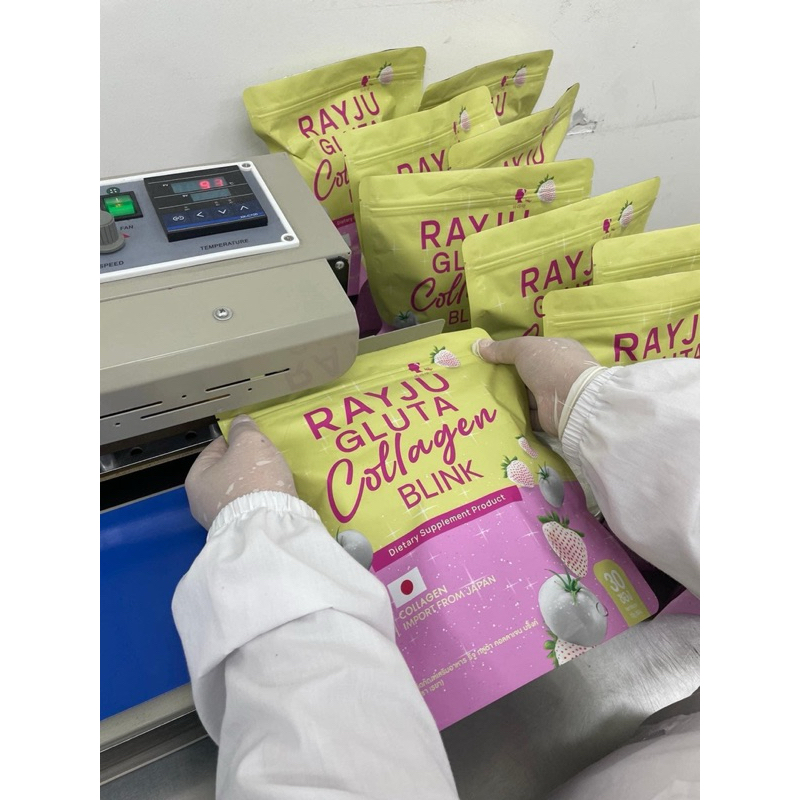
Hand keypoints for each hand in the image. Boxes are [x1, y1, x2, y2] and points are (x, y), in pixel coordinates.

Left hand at [185, 414, 297, 528]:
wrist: (268, 526)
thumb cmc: (253, 481)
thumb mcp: (249, 443)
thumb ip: (243, 428)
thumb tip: (240, 422)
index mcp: (196, 478)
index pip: (215, 448)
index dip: (236, 439)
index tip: (254, 439)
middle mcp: (202, 502)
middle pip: (227, 471)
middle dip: (245, 463)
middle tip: (266, 457)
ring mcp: (219, 520)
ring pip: (238, 490)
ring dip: (254, 482)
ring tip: (273, 476)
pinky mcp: (239, 531)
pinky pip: (249, 507)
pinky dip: (259, 499)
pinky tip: (273, 495)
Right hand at [475, 337, 600, 436]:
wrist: (569, 400)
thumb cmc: (550, 364)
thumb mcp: (523, 348)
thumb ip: (501, 348)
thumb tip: (478, 345)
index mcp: (559, 351)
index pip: (535, 351)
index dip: (515, 354)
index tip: (493, 359)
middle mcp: (558, 373)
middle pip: (528, 374)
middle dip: (509, 377)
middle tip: (484, 379)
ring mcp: (554, 395)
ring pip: (527, 396)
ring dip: (510, 397)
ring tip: (484, 396)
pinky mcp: (548, 417)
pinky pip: (527, 415)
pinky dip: (515, 415)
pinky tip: (496, 413)